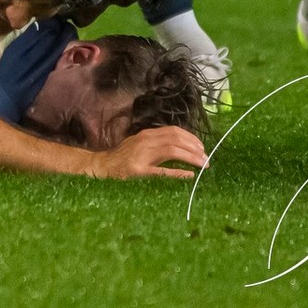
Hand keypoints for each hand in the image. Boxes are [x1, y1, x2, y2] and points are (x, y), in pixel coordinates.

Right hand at [83, 125, 209, 179]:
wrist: (101, 168)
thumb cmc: (122, 160)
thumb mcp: (140, 147)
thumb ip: (157, 146)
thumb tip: (181, 149)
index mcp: (147, 135)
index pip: (174, 131)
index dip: (191, 138)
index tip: (202, 147)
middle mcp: (145, 141)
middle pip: (175, 138)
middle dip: (194, 147)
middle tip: (206, 158)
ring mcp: (142, 155)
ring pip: (172, 150)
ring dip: (190, 157)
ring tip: (203, 165)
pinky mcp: (138, 170)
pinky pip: (161, 171)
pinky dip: (177, 172)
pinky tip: (189, 176)